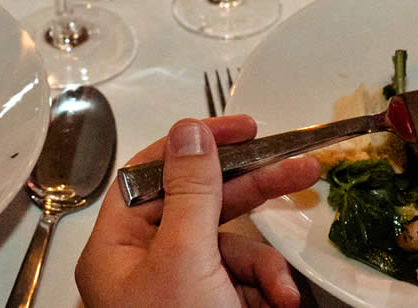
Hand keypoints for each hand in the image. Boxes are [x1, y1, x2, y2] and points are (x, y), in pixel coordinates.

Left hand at [76, 116, 319, 307]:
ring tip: (282, 295)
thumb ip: (191, 191)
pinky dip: (267, 291)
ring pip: (232, 249)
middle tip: (299, 167)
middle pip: (200, 204)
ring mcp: (179, 292)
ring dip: (265, 268)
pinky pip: (244, 284)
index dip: (196, 144)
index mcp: (118, 247)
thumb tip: (189, 131)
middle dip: (253, 193)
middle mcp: (144, 265)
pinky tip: (279, 306)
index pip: (152, 173)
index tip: (241, 126)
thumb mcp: (185, 259)